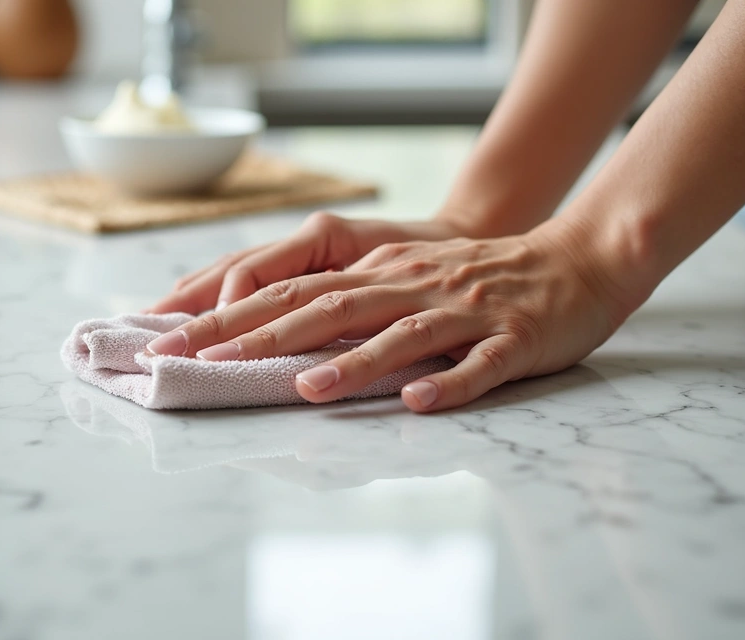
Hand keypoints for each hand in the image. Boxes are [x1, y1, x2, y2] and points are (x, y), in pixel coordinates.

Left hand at [144, 220, 641, 411]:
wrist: (576, 260)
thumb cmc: (480, 277)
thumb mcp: (406, 277)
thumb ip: (349, 300)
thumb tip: (275, 334)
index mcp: (381, 272)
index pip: (291, 291)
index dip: (227, 316)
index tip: (167, 341)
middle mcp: (412, 285)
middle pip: (326, 308)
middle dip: (255, 337)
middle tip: (197, 361)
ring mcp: (463, 310)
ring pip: (400, 334)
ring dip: (351, 361)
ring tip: (303, 387)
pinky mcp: (512, 338)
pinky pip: (479, 364)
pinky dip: (448, 382)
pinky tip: (418, 401)